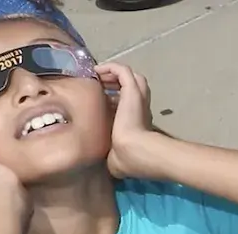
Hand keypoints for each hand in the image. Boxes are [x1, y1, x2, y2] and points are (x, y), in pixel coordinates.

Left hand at [96, 62, 154, 178]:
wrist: (133, 151)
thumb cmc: (127, 158)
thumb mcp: (116, 159)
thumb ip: (112, 156)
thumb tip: (106, 162)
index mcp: (137, 123)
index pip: (128, 105)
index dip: (114, 100)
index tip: (101, 101)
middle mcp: (141, 108)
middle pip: (132, 86)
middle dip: (115, 83)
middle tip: (100, 85)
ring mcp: (138, 97)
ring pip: (130, 75)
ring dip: (114, 73)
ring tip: (99, 76)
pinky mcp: (132, 90)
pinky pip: (122, 70)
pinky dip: (110, 67)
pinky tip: (96, 70)